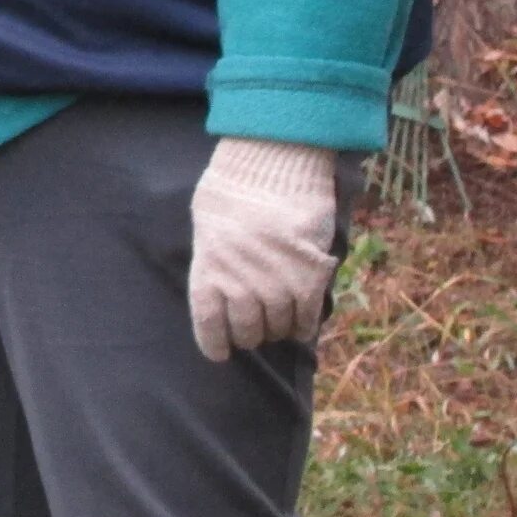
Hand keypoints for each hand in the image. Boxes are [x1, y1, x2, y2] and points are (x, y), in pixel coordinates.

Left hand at [188, 136, 339, 361]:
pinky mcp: (309, 279)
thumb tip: (218, 291)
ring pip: (278, 328)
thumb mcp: (207, 223)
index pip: (208, 324)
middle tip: (252, 328)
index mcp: (209, 269)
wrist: (273, 164)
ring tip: (276, 319)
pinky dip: (303, 325)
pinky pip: (307, 318)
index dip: (214, 343)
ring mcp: (277, 284)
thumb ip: (213, 261)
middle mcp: (241, 283)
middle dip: (248, 334)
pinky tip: (299, 321)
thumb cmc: (233, 189)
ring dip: (277, 328)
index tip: (219, 352)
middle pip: (247, 332)